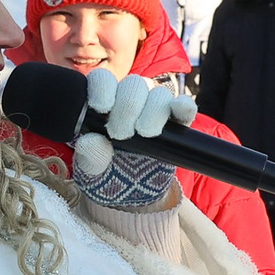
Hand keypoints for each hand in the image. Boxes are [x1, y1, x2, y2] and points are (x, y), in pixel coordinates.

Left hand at [71, 69, 193, 209]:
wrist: (132, 195)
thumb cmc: (106, 174)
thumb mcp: (92, 171)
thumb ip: (89, 156)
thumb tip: (91, 140)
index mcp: (104, 102)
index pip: (103, 79)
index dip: (103, 88)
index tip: (102, 108)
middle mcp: (131, 99)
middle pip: (134, 84)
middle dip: (126, 109)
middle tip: (120, 135)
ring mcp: (156, 109)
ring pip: (159, 94)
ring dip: (152, 112)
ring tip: (144, 134)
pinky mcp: (178, 124)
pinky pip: (185, 107)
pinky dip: (183, 106)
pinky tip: (180, 110)